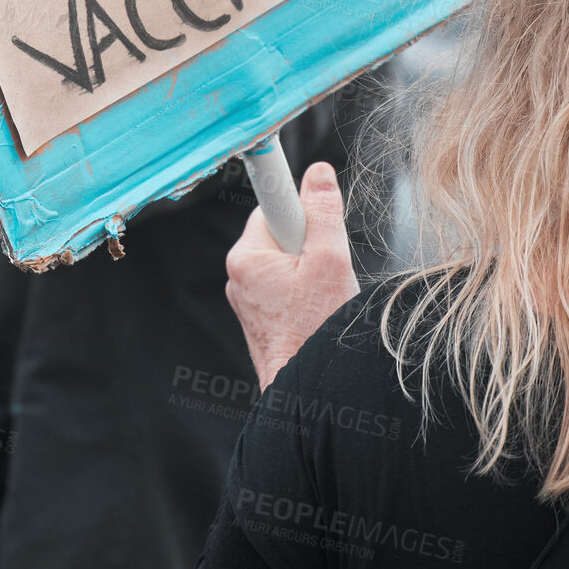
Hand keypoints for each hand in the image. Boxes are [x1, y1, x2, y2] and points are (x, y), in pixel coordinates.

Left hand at [226, 161, 358, 387]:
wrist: (307, 395)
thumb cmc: (316, 331)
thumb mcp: (329, 261)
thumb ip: (323, 213)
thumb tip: (317, 173)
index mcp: (246, 257)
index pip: (270, 206)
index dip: (296, 201)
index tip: (300, 183)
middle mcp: (238, 276)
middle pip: (280, 233)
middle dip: (308, 242)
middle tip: (329, 266)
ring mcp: (247, 299)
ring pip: (284, 262)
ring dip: (308, 269)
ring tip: (324, 297)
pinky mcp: (258, 317)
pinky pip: (282, 286)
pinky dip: (303, 291)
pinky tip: (316, 312)